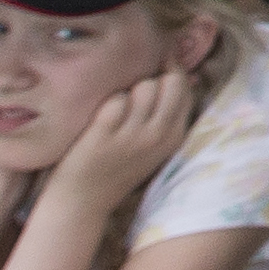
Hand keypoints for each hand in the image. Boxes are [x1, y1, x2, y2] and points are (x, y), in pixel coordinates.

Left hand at [44, 67, 201, 211]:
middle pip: (171, 83)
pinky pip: (116, 100)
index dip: (173, 74)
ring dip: (130, 91)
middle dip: (155, 79)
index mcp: (174, 138)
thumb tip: (179, 75)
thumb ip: (167, 117)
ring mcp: (133, 135)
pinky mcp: (106, 133)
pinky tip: (101, 119)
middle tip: (136, 92)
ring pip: (144, 87)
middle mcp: (158, 135)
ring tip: (117, 110)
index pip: (186, 91)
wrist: (82, 201)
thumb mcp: (154, 148)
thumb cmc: (117, 168)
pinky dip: (108, 104)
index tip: (159, 68)